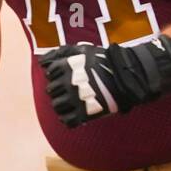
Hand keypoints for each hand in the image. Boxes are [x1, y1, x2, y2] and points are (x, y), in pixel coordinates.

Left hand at [38, 35, 170, 127]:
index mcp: (66, 67)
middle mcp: (67, 83)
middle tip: (71, 89)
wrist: (127, 76)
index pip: (50, 72)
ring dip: (63, 104)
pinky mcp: (83, 113)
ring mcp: (75, 99)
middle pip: (51, 90)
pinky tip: (76, 113)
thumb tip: (43, 60)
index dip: (57, 74)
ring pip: (57, 105)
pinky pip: (67, 120)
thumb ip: (61, 53)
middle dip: (59, 89)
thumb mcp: (83, 50)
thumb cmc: (105, 60)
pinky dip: (70, 118)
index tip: (67, 75)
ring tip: (73, 101)